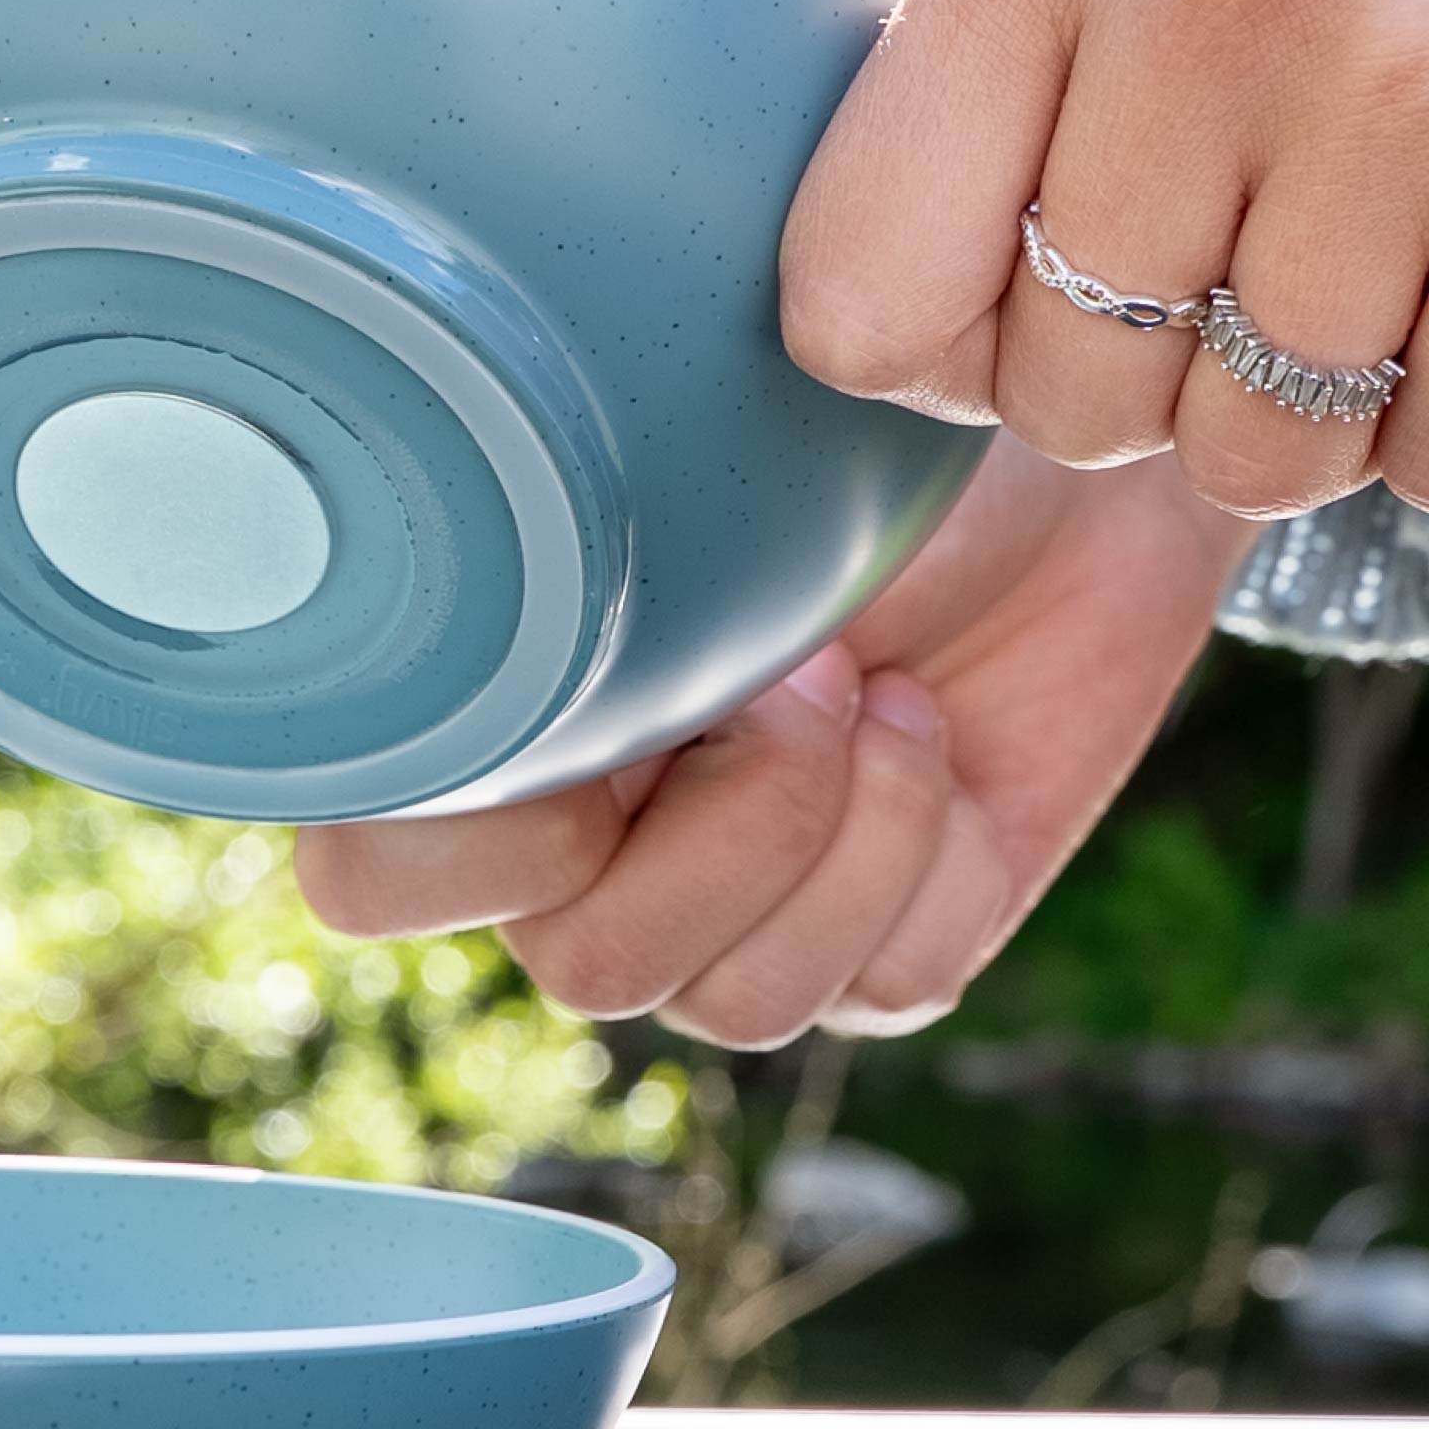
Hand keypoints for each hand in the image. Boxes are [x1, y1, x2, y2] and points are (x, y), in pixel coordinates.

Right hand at [294, 439, 1241, 1045]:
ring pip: (730, 999)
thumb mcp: (681, 460)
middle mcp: (585, 865)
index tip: (598, 673)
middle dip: (721, 823)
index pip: (378, 880)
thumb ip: (553, 549)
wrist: (1050, 455)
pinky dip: (922, 845)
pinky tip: (931, 729)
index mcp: (487, 750)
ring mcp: (732, 922)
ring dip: (826, 827)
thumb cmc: (835, 429)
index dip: (475, 827)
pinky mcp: (882, 957)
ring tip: (874, 688)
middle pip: (584, 965)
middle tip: (794, 671)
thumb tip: (503, 561)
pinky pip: (874, 985)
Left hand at [782, 0, 1428, 522]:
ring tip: (1367, 255)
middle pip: (1063, 405)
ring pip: (1251, 457)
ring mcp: (1396, 80)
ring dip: (1308, 417)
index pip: (853, 309)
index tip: (1033, 276)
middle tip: (1244, 249)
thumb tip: (856, 355)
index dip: (944, 351)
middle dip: (1146, 389)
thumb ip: (963, 128)